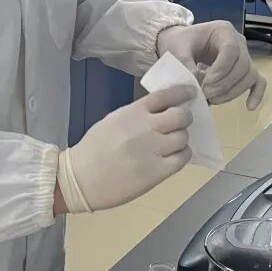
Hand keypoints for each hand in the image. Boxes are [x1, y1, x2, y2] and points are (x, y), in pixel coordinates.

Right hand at [57, 84, 193, 213]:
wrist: (82, 178)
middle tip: (181, 122)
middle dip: (184, 117)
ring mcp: (153, 150)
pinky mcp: (157, 171)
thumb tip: (159, 113)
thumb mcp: (113, 121)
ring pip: (183, 137)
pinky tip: (174, 156)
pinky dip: (182, 155)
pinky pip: (182, 158)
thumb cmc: (93, 149)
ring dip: (181, 138)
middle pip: (180, 116)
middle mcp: (146, 128)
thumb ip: (136, 115)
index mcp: (132, 112)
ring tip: (173, 143)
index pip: (164, 96)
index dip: (181, 93)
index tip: (190, 92)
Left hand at [156, 21, 265, 109]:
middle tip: (206, 95)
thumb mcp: (177, 49)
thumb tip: (197, 86)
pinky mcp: (245, 69)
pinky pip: (258, 81)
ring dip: (233, 91)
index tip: (205, 83)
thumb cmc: (180, 42)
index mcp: (223, 30)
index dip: (221, 69)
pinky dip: (256, 93)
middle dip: (224, 84)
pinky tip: (249, 107)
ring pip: (249, 76)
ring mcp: (244, 55)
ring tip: (213, 100)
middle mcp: (239, 41)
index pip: (231, 50)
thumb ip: (185, 64)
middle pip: (242, 65)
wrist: (181, 44)